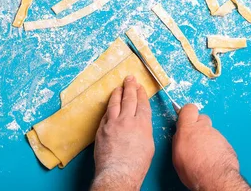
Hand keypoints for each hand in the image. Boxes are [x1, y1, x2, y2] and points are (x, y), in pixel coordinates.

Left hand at [91, 76, 153, 190]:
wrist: (118, 173)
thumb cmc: (136, 165)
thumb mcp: (148, 144)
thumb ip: (144, 129)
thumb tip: (139, 122)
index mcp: (142, 124)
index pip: (142, 103)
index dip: (141, 93)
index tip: (140, 87)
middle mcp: (127, 120)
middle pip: (129, 98)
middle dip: (130, 86)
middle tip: (130, 78)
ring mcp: (113, 123)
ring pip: (115, 103)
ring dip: (117, 93)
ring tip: (119, 87)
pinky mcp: (102, 129)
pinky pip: (106, 114)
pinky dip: (109, 107)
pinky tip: (110, 105)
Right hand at [172, 104, 250, 190]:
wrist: (216, 179)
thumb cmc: (195, 170)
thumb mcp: (177, 156)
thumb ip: (179, 140)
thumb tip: (180, 135)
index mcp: (188, 129)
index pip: (189, 109)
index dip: (187, 112)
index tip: (185, 118)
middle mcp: (204, 129)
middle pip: (202, 119)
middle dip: (198, 126)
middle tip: (195, 139)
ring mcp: (217, 136)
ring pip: (211, 132)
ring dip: (207, 140)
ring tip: (204, 155)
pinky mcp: (227, 144)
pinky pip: (219, 142)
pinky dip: (216, 148)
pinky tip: (213, 160)